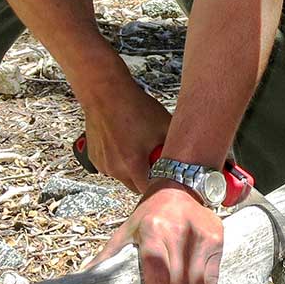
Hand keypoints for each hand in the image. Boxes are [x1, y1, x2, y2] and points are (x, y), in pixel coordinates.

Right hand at [82, 78, 170, 192]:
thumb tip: (189, 156)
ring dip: (132, 170)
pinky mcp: (94, 159)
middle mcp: (115, 168)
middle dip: (147, 179)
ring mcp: (103, 164)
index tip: (167, 179)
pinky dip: (118, 162)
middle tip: (154, 163)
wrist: (105, 93)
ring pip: (123, 177)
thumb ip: (176, 146)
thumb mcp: (164, 125)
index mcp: (133, 162)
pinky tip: (123, 145)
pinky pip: (111, 168)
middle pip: (136, 187)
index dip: (161, 185)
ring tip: (136, 148)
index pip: (150, 190)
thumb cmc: (134, 106)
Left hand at [87, 181, 222, 283]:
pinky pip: (211, 279)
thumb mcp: (126, 231)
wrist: (180, 189)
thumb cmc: (148, 216)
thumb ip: (109, 258)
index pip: (157, 266)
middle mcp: (181, 230)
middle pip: (179, 281)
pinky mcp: (217, 241)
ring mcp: (202, 236)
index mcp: (154, 227)